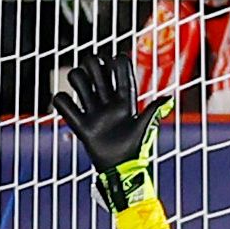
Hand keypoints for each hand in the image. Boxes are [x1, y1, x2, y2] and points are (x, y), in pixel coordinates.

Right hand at [52, 50, 172, 212]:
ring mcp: (93, 112)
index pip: (120, 73)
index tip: (116, 58)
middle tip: (93, 66)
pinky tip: (65, 103)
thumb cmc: (135, 149)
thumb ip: (154, 111)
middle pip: (96, 70)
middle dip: (93, 63)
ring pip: (79, 82)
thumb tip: (169, 98)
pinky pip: (64, 106)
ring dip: (77, 77)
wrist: (120, 170)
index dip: (117, 62)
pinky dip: (60, 101)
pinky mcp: (81, 125)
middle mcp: (108, 102)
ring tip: (79, 83)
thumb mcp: (145, 127)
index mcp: (125, 101)